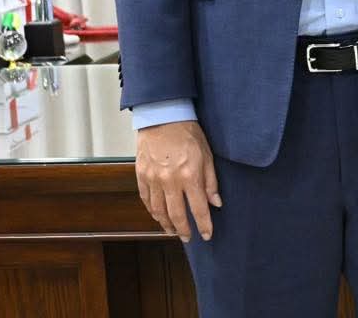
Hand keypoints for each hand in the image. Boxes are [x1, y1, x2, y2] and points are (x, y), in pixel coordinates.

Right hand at [135, 120, 221, 241]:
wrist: (163, 118)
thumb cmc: (188, 134)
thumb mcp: (207, 155)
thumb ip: (211, 182)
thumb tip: (216, 203)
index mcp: (190, 176)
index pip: (199, 208)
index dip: (204, 225)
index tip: (207, 235)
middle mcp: (170, 181)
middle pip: (176, 214)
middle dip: (183, 230)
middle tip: (188, 238)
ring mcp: (153, 179)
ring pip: (158, 211)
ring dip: (166, 224)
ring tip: (173, 231)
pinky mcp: (141, 176)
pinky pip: (146, 200)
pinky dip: (152, 211)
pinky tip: (158, 217)